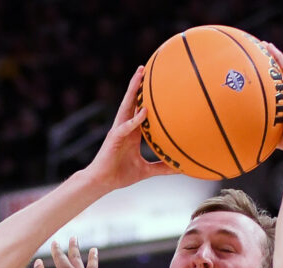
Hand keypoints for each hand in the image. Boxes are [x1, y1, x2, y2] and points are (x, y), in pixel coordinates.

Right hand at [85, 65, 177, 189]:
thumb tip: (180, 168)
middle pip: (132, 102)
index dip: (145, 97)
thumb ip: (162, 167)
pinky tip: (144, 111)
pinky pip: (126, 126)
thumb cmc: (121, 175)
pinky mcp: (114, 138)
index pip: (139, 110)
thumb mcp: (146, 170)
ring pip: (127, 106)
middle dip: (137, 85)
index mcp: (132, 132)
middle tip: (145, 68)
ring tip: (139, 74)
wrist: (102, 183)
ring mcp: (119, 130)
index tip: (155, 83)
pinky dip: (135, 119)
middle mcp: (125, 127)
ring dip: (133, 90)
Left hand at [263, 42, 282, 149]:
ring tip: (264, 45)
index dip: (271, 76)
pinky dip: (278, 57)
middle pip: (282, 73)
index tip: (260, 69)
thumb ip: (261, 127)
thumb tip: (243, 134)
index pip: (280, 85)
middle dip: (272, 62)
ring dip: (274, 55)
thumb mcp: (270, 130)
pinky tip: (269, 48)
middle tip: (261, 53)